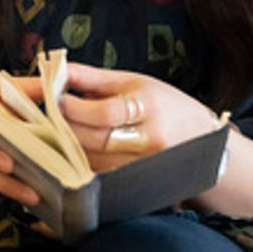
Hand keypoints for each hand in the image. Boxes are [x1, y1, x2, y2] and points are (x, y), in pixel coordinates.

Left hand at [59, 63, 219, 170]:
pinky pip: (101, 174)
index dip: (75, 107)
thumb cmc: (165, 104)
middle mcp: (149, 140)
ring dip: (69, 145)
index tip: (56, 98)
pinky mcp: (138, 182)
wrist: (203, 139)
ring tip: (60, 128)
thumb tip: (57, 69)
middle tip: (49, 114)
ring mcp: (144, 166)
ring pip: (93, 160)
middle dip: (65, 126)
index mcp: (148, 107)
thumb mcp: (134, 82)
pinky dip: (83, 161)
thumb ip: (93, 78)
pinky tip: (75, 147)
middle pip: (95, 139)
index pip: (105, 113)